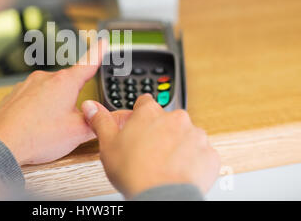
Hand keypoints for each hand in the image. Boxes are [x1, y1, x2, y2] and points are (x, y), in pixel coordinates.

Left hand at [0, 39, 130, 164]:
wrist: (1, 144)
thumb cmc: (37, 137)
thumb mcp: (77, 132)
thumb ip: (98, 122)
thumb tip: (116, 118)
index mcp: (64, 82)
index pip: (87, 63)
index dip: (98, 52)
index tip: (103, 41)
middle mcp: (45, 78)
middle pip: (68, 85)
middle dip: (72, 101)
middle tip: (68, 124)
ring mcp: (27, 85)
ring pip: (49, 93)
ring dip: (53, 107)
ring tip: (47, 129)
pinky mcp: (15, 95)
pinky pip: (32, 99)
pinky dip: (36, 110)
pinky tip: (34, 127)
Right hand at [81, 94, 219, 197]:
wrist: (161, 198)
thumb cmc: (134, 173)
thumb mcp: (108, 145)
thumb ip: (101, 121)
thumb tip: (91, 107)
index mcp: (150, 113)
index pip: (145, 102)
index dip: (140, 115)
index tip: (138, 126)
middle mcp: (176, 119)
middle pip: (167, 120)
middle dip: (160, 132)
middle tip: (149, 150)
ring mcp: (195, 136)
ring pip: (186, 136)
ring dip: (178, 146)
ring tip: (165, 164)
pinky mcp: (209, 154)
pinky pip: (201, 154)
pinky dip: (193, 161)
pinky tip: (179, 172)